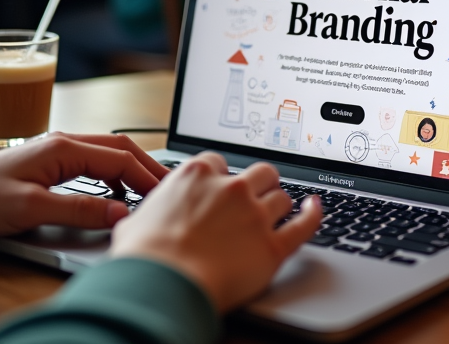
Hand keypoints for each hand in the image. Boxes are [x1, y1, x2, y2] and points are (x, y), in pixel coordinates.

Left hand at [0, 132, 168, 237]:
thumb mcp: (31, 210)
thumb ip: (78, 210)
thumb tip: (119, 213)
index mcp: (63, 147)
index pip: (120, 159)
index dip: (147, 177)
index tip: (167, 196)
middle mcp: (64, 142)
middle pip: (120, 148)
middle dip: (147, 167)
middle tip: (169, 189)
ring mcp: (57, 150)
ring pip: (108, 153)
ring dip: (131, 170)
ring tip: (149, 192)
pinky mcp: (50, 162)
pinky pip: (93, 163)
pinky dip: (113, 174)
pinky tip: (115, 193)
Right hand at [110, 153, 321, 312]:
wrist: (163, 285)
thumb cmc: (144, 258)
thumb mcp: (134, 223)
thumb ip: (148, 214)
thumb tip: (138, 224)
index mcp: (196, 175)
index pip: (219, 162)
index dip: (220, 177)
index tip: (219, 188)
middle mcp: (230, 188)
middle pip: (260, 172)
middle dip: (260, 183)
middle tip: (255, 196)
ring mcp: (254, 215)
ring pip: (281, 197)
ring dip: (278, 204)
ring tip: (275, 213)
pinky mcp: (272, 246)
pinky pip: (303, 225)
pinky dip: (312, 215)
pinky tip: (314, 209)